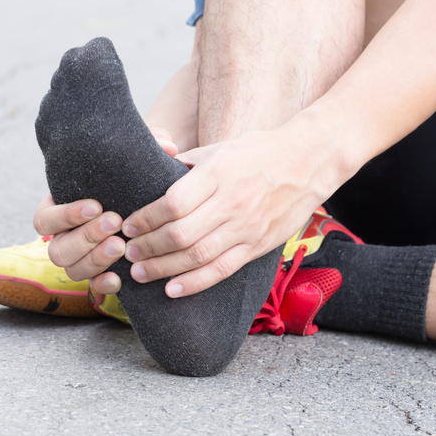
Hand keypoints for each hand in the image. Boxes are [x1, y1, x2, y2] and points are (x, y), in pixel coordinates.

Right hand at [32, 127, 179, 293]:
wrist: (145, 200)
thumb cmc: (132, 174)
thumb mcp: (137, 157)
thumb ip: (148, 145)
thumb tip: (168, 147)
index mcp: (58, 208)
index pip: (43, 219)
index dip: (65, 215)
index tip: (96, 204)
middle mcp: (63, 236)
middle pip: (56, 248)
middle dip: (85, 236)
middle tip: (115, 223)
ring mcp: (79, 258)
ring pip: (71, 269)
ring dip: (95, 259)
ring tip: (122, 246)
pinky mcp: (99, 273)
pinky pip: (93, 287)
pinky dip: (103, 284)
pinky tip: (120, 278)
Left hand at [120, 124, 335, 297]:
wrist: (309, 160)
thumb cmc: (259, 150)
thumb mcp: (220, 147)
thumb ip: (187, 163)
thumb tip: (151, 171)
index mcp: (218, 174)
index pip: (172, 204)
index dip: (146, 219)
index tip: (128, 224)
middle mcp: (231, 203)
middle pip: (180, 234)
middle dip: (147, 247)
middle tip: (127, 252)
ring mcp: (246, 227)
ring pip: (197, 256)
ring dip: (163, 268)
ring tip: (140, 272)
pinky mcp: (258, 246)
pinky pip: (222, 270)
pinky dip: (195, 283)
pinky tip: (173, 289)